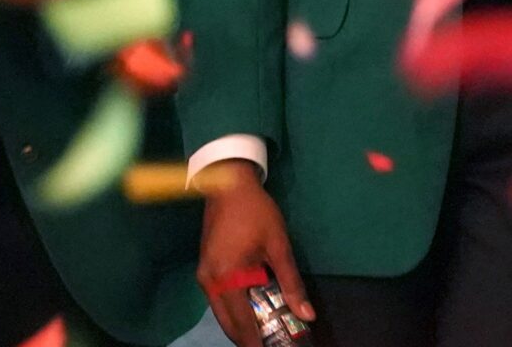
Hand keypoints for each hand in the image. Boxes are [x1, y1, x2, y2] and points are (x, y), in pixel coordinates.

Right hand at [197, 162, 312, 346]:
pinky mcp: (206, 269)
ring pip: (222, 314)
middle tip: (273, 342)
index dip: (257, 344)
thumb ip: (291, 283)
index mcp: (227, 276)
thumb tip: (306, 315)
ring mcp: (205, 275)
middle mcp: (210, 281)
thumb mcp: (278, 246)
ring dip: (242, 326)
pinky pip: (220, 300)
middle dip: (249, 339)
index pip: (242, 324)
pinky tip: (254, 310)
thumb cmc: (256, 212)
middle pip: (229, 324)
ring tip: (267, 332)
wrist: (227, 182)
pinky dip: (235, 311)